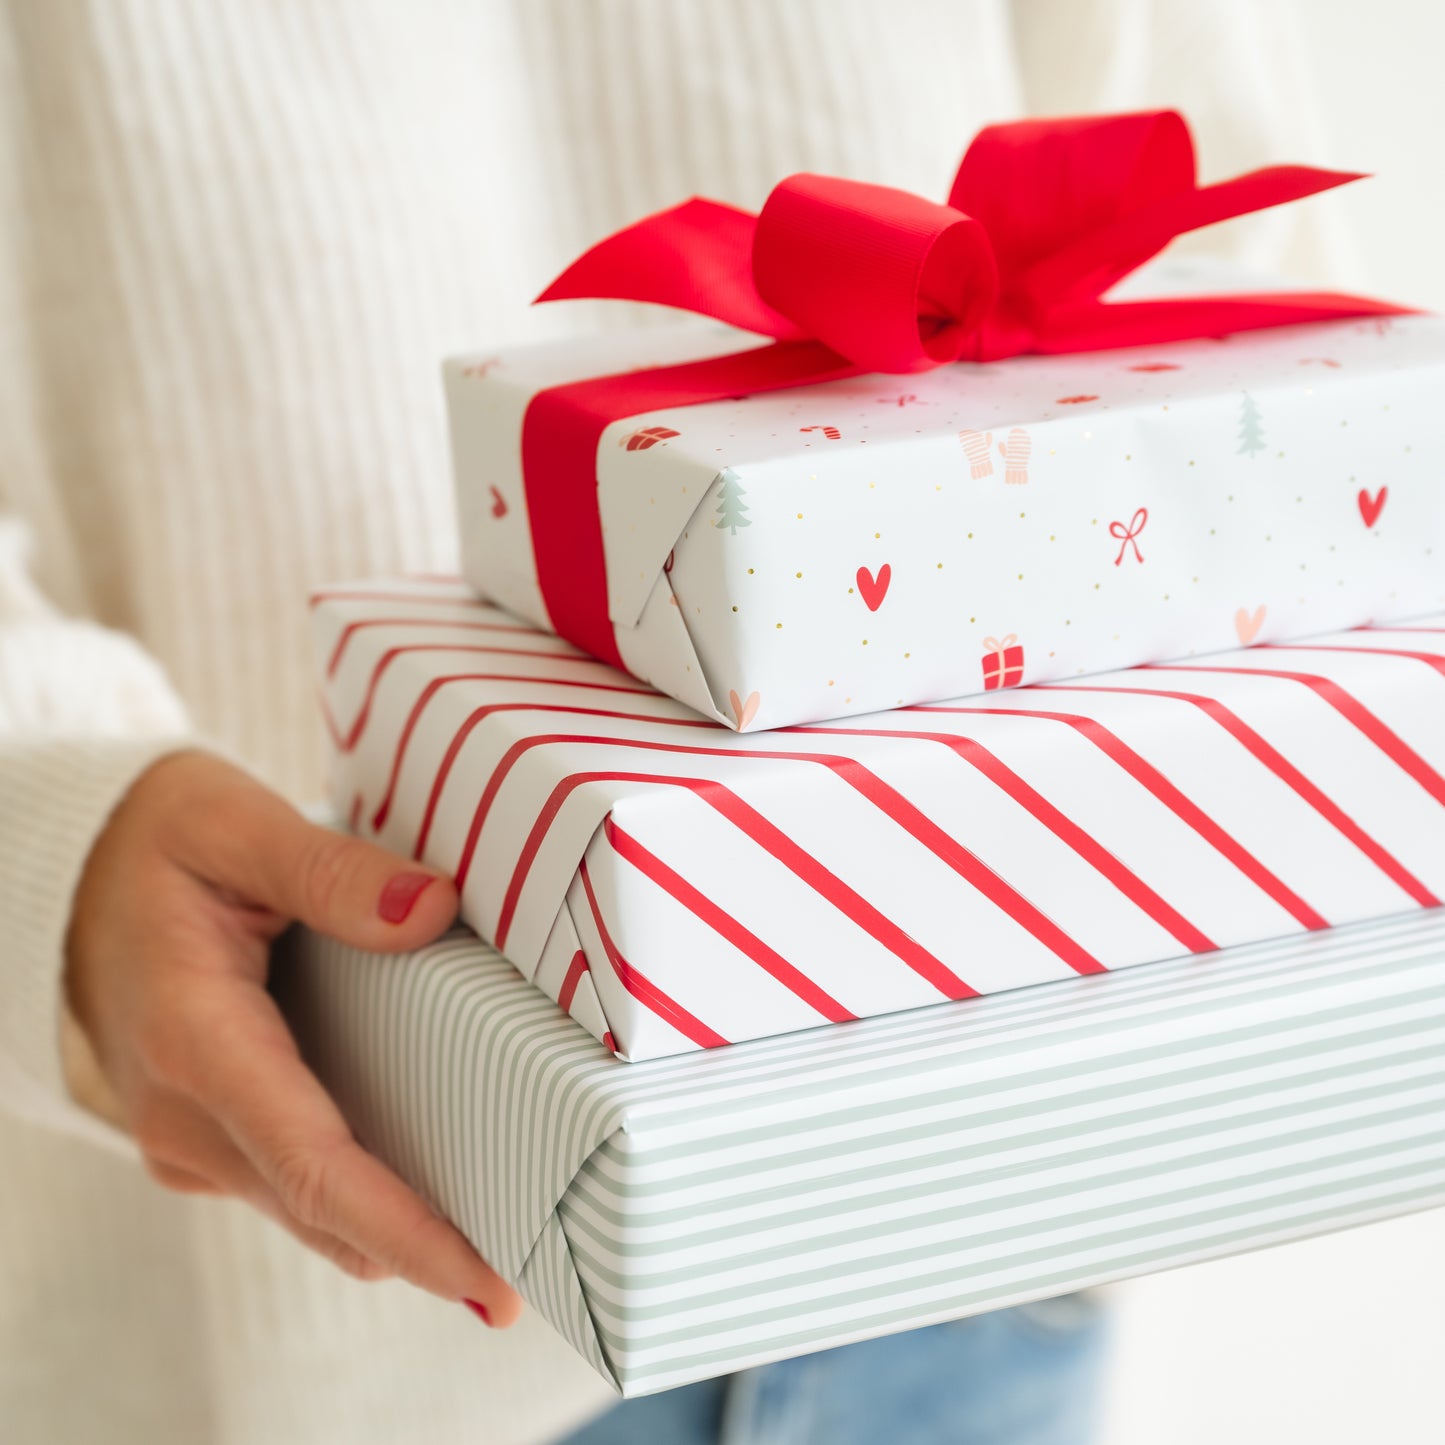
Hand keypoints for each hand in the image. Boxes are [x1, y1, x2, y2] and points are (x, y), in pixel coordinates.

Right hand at [65, 751, 520, 1325]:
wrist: (62, 884)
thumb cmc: (152, 846)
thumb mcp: (232, 824)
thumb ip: (330, 869)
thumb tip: (432, 908)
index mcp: (195, 1039)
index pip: (312, 1164)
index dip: (402, 1228)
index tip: (480, 1274)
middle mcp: (185, 1113)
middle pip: (321, 1208)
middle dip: (425, 1250)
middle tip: (528, 1271)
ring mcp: (191, 1135)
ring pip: (309, 1209)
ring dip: (397, 1228)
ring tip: (505, 1218)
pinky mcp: (209, 1133)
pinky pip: (293, 1185)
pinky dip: (363, 1196)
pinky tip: (438, 1173)